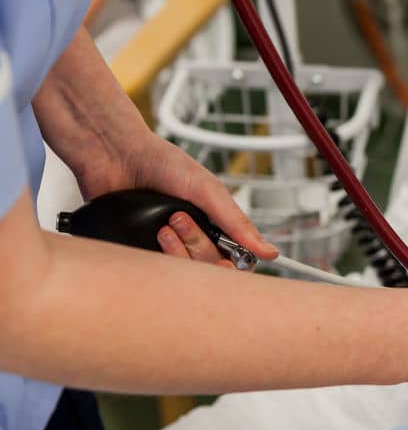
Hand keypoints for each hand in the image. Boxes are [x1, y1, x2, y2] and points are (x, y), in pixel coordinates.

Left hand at [74, 132, 278, 264]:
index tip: (223, 258)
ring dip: (175, 251)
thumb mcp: (208, 191)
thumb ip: (237, 223)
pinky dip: (153, 258)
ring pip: (182, 275)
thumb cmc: (162, 163)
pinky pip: (154, 271)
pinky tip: (149, 236)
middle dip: (196, 246)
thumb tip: (269, 252)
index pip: (236, 262)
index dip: (232, 265)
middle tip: (179, 219)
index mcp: (216, 225)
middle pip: (208, 270)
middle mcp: (194, 239)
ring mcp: (167, 247)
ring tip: (162, 226)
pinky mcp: (140, 251)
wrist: (114, 155)